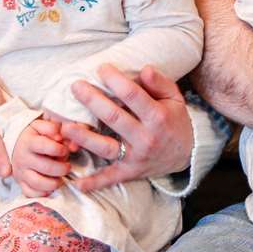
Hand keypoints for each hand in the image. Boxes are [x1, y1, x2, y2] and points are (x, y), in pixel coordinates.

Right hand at [12, 119, 71, 196]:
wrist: (13, 144)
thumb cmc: (33, 135)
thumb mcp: (40, 125)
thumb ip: (51, 127)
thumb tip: (59, 135)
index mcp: (28, 142)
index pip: (46, 146)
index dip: (60, 149)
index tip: (65, 150)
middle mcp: (22, 158)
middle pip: (46, 167)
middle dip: (62, 168)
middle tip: (68, 166)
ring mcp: (20, 172)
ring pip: (38, 183)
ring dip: (54, 183)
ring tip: (61, 178)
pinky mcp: (20, 183)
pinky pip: (30, 193)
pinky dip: (42, 193)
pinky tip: (50, 186)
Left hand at [66, 65, 192, 192]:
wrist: (187, 154)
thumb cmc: (174, 120)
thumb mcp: (175, 98)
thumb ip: (160, 83)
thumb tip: (144, 69)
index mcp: (157, 117)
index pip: (133, 95)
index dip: (116, 80)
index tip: (101, 68)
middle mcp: (146, 138)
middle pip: (114, 118)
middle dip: (93, 101)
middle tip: (75, 87)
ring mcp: (136, 157)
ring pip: (106, 147)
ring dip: (84, 138)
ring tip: (65, 126)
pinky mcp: (129, 172)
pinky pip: (110, 178)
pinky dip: (93, 182)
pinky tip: (76, 183)